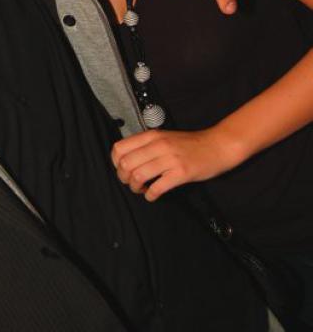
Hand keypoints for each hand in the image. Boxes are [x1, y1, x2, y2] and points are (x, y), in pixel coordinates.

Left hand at [111, 128, 244, 200]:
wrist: (217, 146)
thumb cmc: (189, 144)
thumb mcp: (164, 137)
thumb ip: (145, 145)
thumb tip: (126, 160)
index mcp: (151, 136)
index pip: (119, 148)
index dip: (115, 163)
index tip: (122, 170)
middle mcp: (158, 145)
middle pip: (125, 163)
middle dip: (123, 178)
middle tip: (131, 182)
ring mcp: (170, 159)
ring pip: (138, 175)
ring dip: (135, 187)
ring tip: (141, 189)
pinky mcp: (181, 173)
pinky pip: (157, 187)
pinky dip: (150, 195)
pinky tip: (152, 195)